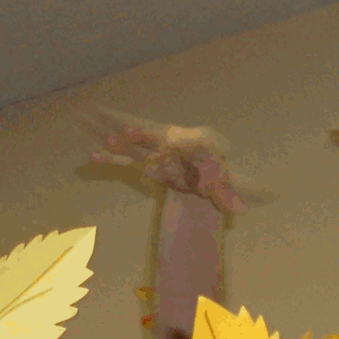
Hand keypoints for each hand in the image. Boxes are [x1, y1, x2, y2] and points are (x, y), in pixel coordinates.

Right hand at [82, 108, 246, 214]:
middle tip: (125, 132)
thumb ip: (230, 197)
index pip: (186, 139)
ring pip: (134, 140)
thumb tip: (245, 208)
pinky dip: (110, 157)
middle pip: (153, 133)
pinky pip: (126, 158)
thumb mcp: (225, 187)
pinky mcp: (145, 161)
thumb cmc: (217, 177)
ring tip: (95, 129)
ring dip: (114, 134)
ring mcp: (157, 149)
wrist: (206, 176)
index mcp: (198, 141)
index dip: (175, 139)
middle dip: (139, 133)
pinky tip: (92, 155)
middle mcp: (174, 140)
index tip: (162, 139)